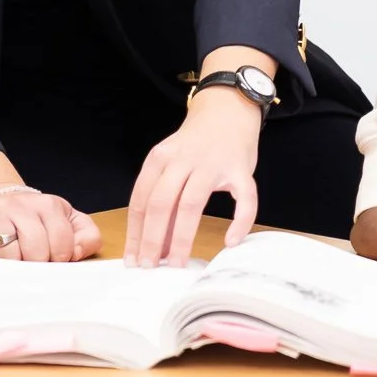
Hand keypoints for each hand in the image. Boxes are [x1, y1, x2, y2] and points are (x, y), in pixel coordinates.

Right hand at [0, 188, 101, 262]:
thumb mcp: (68, 221)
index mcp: (49, 206)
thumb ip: (86, 236)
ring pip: (9, 256)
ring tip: (16, 265)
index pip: (62, 244)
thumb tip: (76, 254)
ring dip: (14, 268)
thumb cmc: (37, 219)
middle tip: (35, 267)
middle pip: (35, 251)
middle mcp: (22, 205)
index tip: (54, 261)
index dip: (60, 260)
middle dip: (37, 266)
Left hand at [125, 89, 262, 265]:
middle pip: (161, 203)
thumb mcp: (171, 161)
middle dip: (152, 239)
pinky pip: (243, 199)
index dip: (135, 233)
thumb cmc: (195, 144)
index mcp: (160, 158)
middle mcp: (183, 159)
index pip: (140, 200)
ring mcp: (213, 163)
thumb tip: (154, 243)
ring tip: (177, 262)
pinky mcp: (240, 169)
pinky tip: (231, 241)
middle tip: (150, 267)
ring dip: (181, 237)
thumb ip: (162, 194)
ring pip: (192, 204)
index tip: (133, 259)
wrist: (227, 109)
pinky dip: (239, 222)